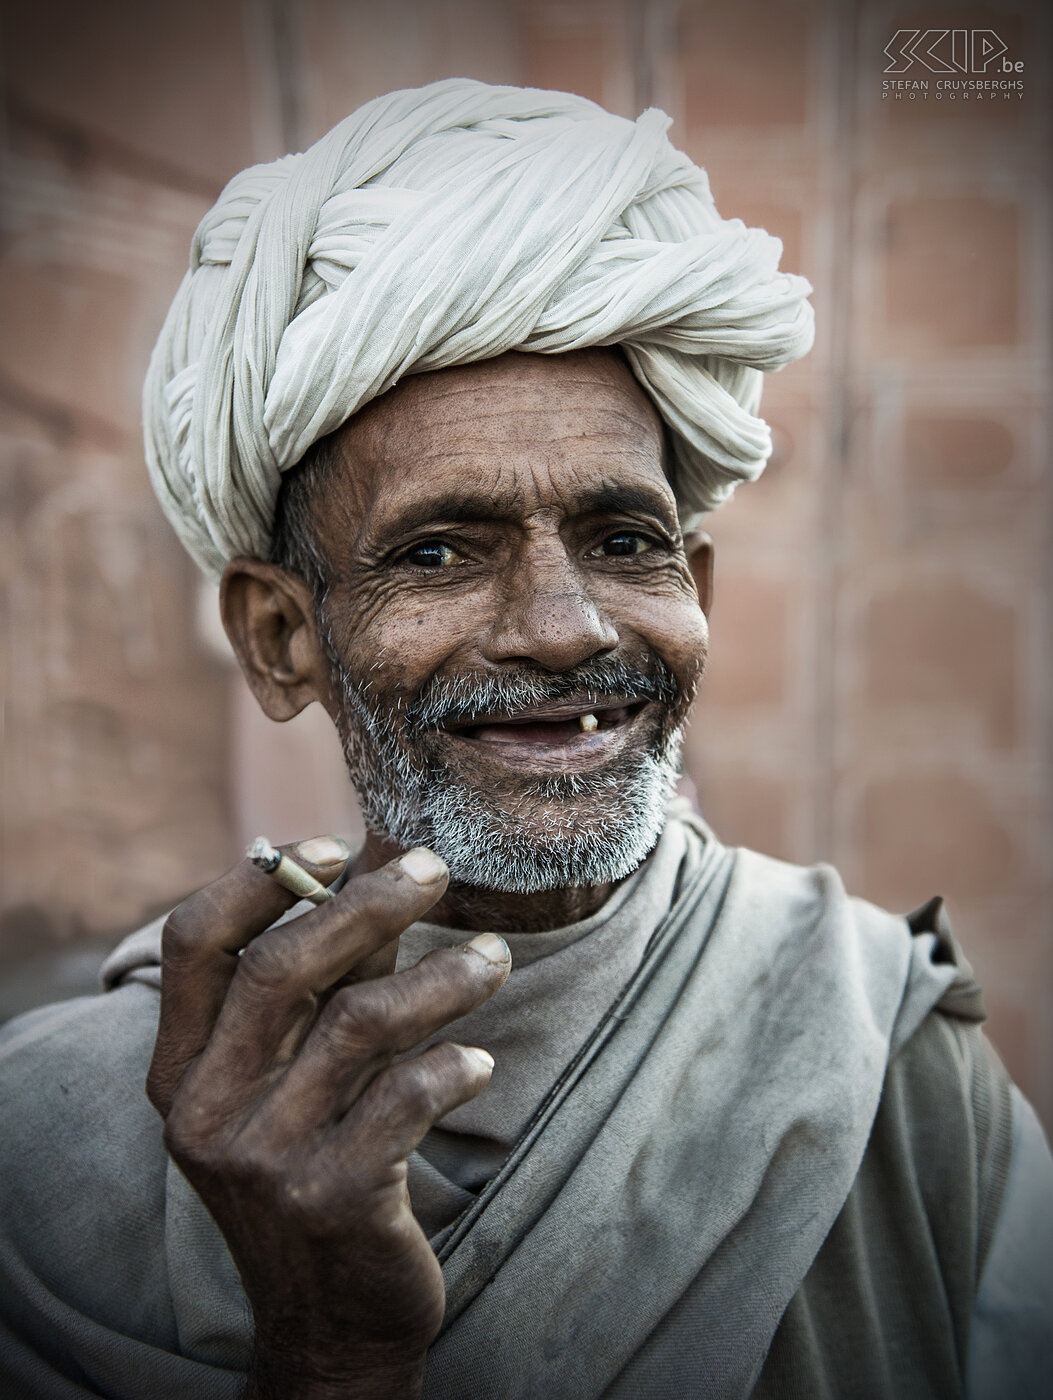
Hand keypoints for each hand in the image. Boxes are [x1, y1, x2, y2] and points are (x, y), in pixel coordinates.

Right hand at [146, 838, 510, 1398]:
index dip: (259, 881)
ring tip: (494, 958)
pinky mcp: (331, 1198)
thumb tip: (376, 876)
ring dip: (442, 976)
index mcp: (179, 1071)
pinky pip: (408, 1096)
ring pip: (361, 1023)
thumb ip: (318, 993)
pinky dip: (456, 1064)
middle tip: (436, 870)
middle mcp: (204, 1111)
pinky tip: (481, 1062)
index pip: (194, 944)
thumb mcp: (289, 1084)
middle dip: (369, 903)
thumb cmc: (314, 1167)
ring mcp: (263, 1160)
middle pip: (283, 969)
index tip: (335, 847)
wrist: (330, 1323)